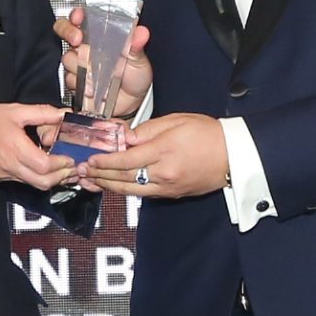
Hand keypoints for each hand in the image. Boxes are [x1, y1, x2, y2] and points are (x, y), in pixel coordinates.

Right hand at [0, 102, 75, 189]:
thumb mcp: (14, 111)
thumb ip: (41, 112)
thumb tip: (62, 114)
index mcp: (15, 149)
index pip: (45, 166)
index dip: (62, 164)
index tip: (70, 157)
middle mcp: (11, 166)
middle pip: (44, 182)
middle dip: (62, 176)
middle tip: (71, 167)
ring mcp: (6, 174)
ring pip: (35, 184)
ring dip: (51, 179)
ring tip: (61, 167)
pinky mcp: (1, 177)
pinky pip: (23, 181)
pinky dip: (37, 177)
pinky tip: (41, 166)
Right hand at [54, 6, 153, 118]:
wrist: (131, 101)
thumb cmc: (135, 76)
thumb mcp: (138, 58)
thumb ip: (136, 44)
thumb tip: (141, 32)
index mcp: (101, 34)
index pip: (83, 17)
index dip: (77, 14)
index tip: (78, 16)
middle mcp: (86, 46)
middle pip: (65, 30)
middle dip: (69, 32)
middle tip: (77, 39)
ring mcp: (78, 63)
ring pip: (68, 57)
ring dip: (83, 65)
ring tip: (101, 74)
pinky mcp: (75, 81)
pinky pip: (71, 79)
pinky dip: (83, 83)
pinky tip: (95, 87)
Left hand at [82, 111, 228, 199]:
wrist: (234, 156)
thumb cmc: (207, 134)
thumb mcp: (177, 121)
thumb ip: (148, 129)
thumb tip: (126, 138)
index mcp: (164, 152)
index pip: (126, 159)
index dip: (104, 161)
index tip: (90, 159)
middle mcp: (164, 174)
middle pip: (123, 178)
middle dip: (99, 175)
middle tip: (81, 172)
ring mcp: (167, 188)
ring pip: (130, 190)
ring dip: (107, 186)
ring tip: (90, 181)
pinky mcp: (171, 194)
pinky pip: (142, 193)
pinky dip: (124, 190)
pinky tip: (113, 185)